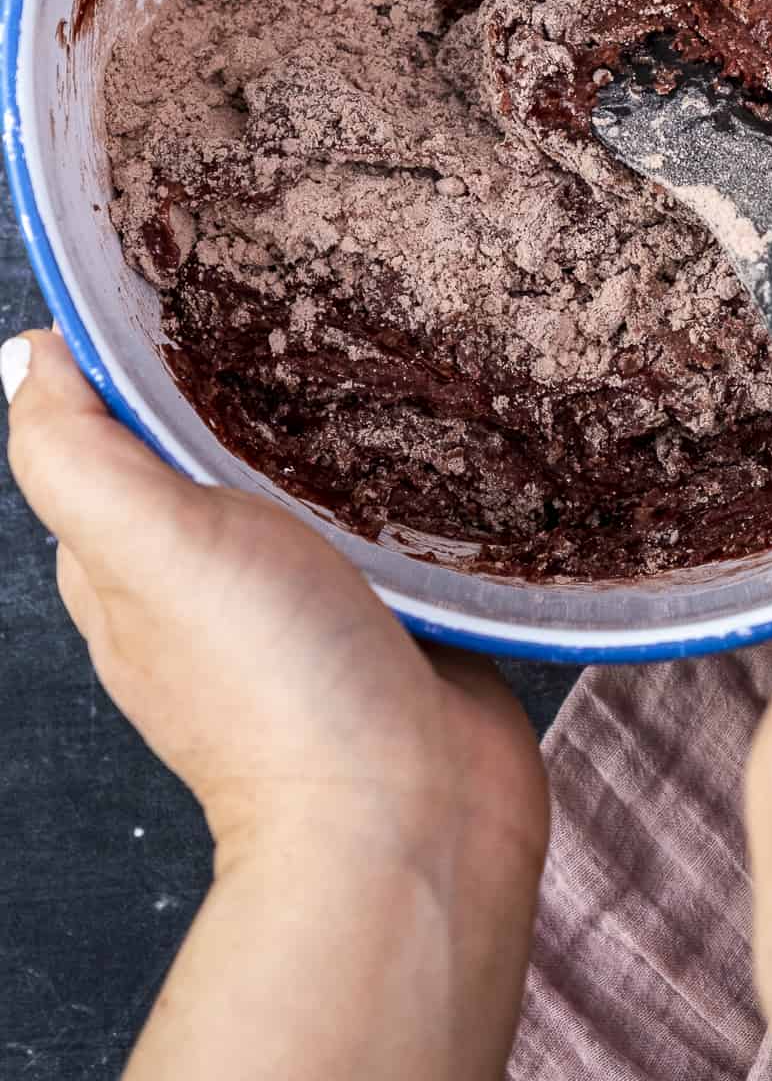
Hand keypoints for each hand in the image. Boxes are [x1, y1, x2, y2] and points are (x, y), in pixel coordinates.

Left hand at [6, 329, 547, 1080]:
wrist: (414, 813)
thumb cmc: (274, 683)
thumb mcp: (150, 549)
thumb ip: (76, 456)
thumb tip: (24, 355)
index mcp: (128, 563)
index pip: (105, 432)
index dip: (128, 353)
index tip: (183, 267)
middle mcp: (208, 577)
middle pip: (208, 447)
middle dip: (239, 373)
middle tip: (292, 286)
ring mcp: (303, 595)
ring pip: (300, 478)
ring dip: (324, 422)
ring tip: (367, 339)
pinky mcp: (389, 606)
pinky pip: (380, 516)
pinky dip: (393, 472)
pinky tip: (423, 431)